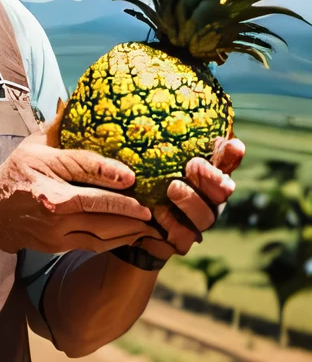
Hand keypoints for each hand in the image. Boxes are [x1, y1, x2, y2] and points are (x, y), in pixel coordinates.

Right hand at [0, 134, 153, 253]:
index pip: (80, 167)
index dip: (108, 172)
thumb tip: (75, 101)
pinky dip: (118, 240)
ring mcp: (54, 226)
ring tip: (151, 222)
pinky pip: (95, 244)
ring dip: (129, 227)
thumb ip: (57, 127)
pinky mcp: (57, 244)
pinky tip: (134, 233)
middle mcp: (50, 198)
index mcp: (43, 167)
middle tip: (153, 206)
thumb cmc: (17, 173)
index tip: (132, 176)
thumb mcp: (32, 145)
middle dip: (129, 207)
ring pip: (100, 229)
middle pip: (96, 204)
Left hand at [135, 136, 245, 260]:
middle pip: (223, 190)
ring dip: (190, 200)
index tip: (233, 145)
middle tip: (192, 164)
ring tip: (172, 188)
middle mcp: (210, 200)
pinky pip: (184, 236)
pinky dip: (172, 224)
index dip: (232, 156)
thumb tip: (176, 119)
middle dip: (210, 177)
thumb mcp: (155, 162)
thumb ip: (170, 146)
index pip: (228, 163)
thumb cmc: (147, 183)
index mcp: (208, 176)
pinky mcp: (182, 241)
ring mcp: (198, 223)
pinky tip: (157, 213)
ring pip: (206, 215)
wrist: (127, 222)